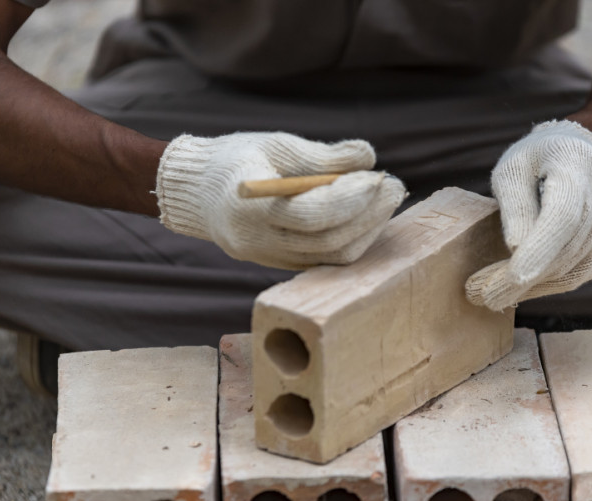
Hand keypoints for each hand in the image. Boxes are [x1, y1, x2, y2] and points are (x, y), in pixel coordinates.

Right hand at [155, 132, 406, 269]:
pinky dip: (352, 239)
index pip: (310, 214)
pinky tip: (367, 215)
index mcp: (249, 209)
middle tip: (394, 186)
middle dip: (368, 214)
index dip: (350, 198)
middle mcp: (259, 243)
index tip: (378, 177)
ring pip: (331, 256)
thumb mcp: (275, 144)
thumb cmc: (236, 159)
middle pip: (328, 241)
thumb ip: (323, 155)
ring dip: (367, 229)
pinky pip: (325, 260)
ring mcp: (270, 259)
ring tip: (386, 199)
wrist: (197, 193)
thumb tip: (369, 157)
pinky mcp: (281, 265)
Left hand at [466, 120, 591, 310]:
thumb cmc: (538, 158)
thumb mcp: (512, 168)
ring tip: (492, 295)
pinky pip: (580, 273)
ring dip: (531, 288)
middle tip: (479, 295)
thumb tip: (515, 248)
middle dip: (521, 279)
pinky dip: (548, 284)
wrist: (584, 152)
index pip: (562, 216)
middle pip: (564, 250)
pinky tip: (520, 288)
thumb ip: (514, 205)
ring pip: (572, 268)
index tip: (512, 278)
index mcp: (576, 168)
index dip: (540, 249)